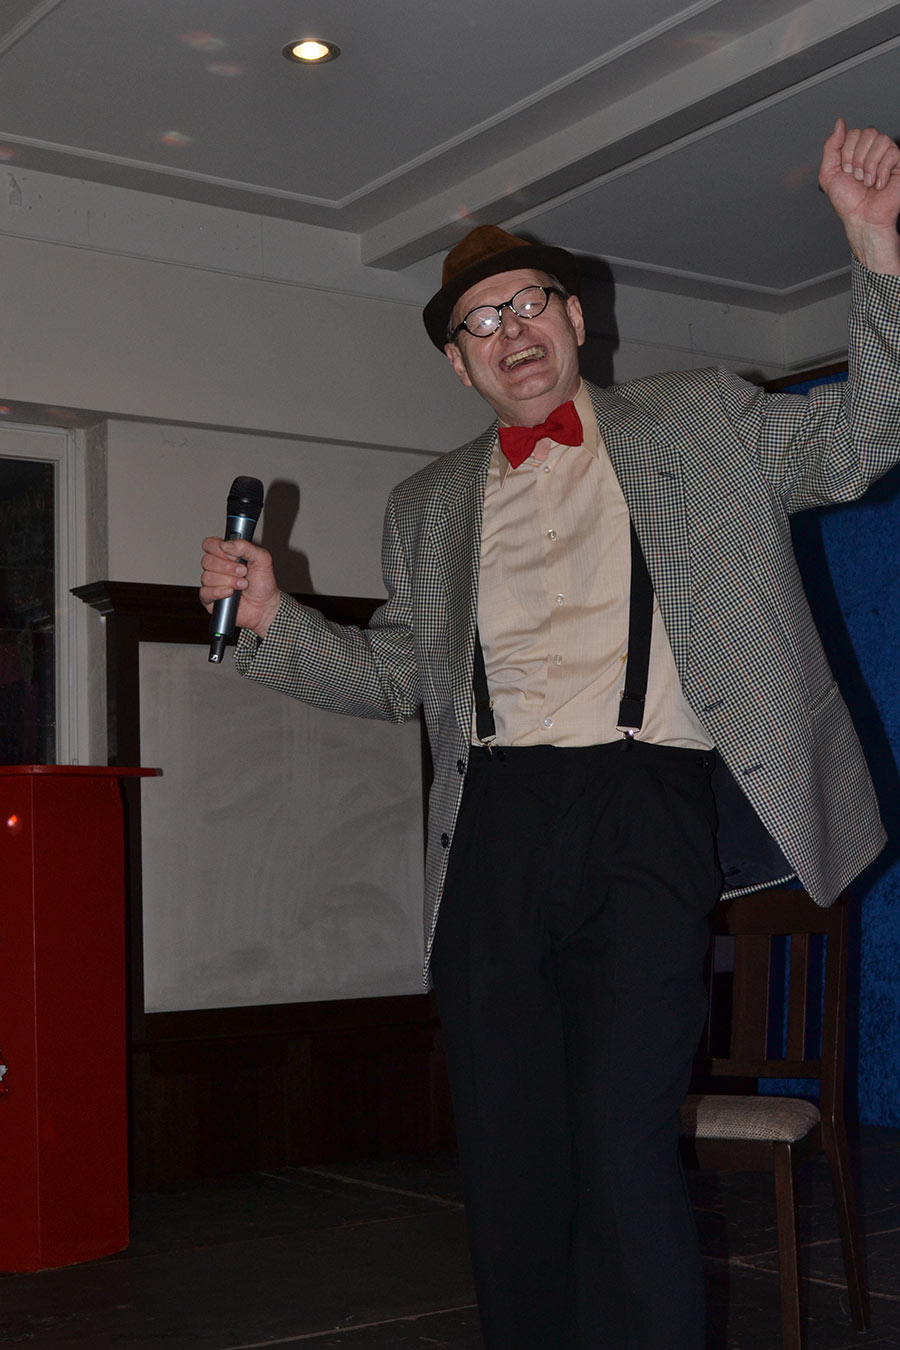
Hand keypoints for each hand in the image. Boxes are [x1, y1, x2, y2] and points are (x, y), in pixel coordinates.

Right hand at [199, 536, 281, 639]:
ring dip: (228, 581)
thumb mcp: (262, 559)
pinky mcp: (209, 599)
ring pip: (207, 577)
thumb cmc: (263, 583)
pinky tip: (231, 593)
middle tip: (243, 572)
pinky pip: (205, 592)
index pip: (210, 544)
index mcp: (226, 555)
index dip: (219, 549)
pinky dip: (219, 592)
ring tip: (242, 585)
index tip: (234, 556)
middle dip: (227, 567)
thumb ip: (246, 547)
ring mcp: (212, 583)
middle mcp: (217, 567)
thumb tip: (226, 544)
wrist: (265, 606)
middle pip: (207, 560)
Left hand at [819, 118, 899, 273]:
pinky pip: (892, 153)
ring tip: (867, 182)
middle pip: (867, 132)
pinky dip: (881, 171)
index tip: (846, 172)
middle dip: (857, 158)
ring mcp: (886, 156)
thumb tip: (839, 123)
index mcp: (856, 151)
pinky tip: (878, 184)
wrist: (862, 219)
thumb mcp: (828, 173)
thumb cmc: (848, 201)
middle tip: (857, 177)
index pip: (852, 133)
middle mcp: (872, 151)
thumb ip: (831, 146)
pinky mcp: (899, 164)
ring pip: (880, 140)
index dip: (846, 153)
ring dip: (869, 165)